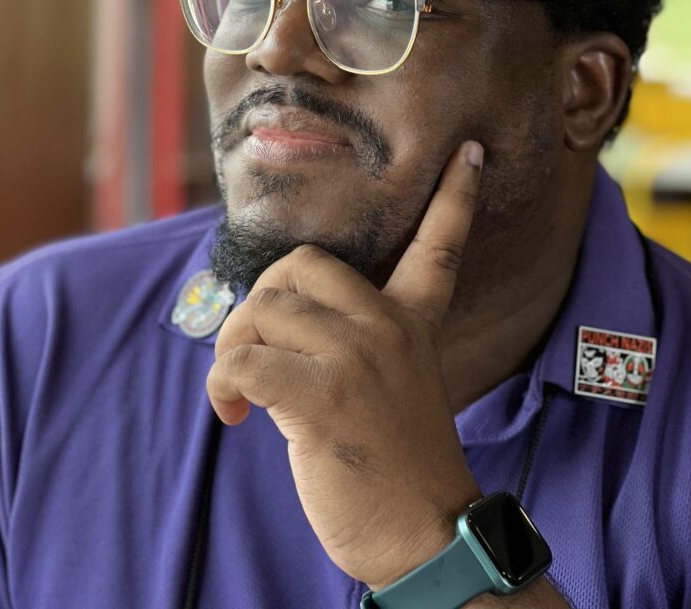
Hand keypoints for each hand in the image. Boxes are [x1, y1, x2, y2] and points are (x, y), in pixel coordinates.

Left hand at [207, 141, 483, 589]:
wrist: (426, 538)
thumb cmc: (397, 464)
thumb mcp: (392, 385)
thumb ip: (352, 340)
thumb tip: (277, 318)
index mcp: (413, 322)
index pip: (439, 246)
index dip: (455, 198)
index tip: (467, 152)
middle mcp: (388, 329)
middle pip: (298, 265)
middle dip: (258, 301)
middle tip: (253, 347)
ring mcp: (357, 359)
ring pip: (262, 310)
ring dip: (232, 348)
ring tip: (239, 392)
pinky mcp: (323, 398)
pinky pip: (243, 361)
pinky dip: (223, 383)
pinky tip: (232, 413)